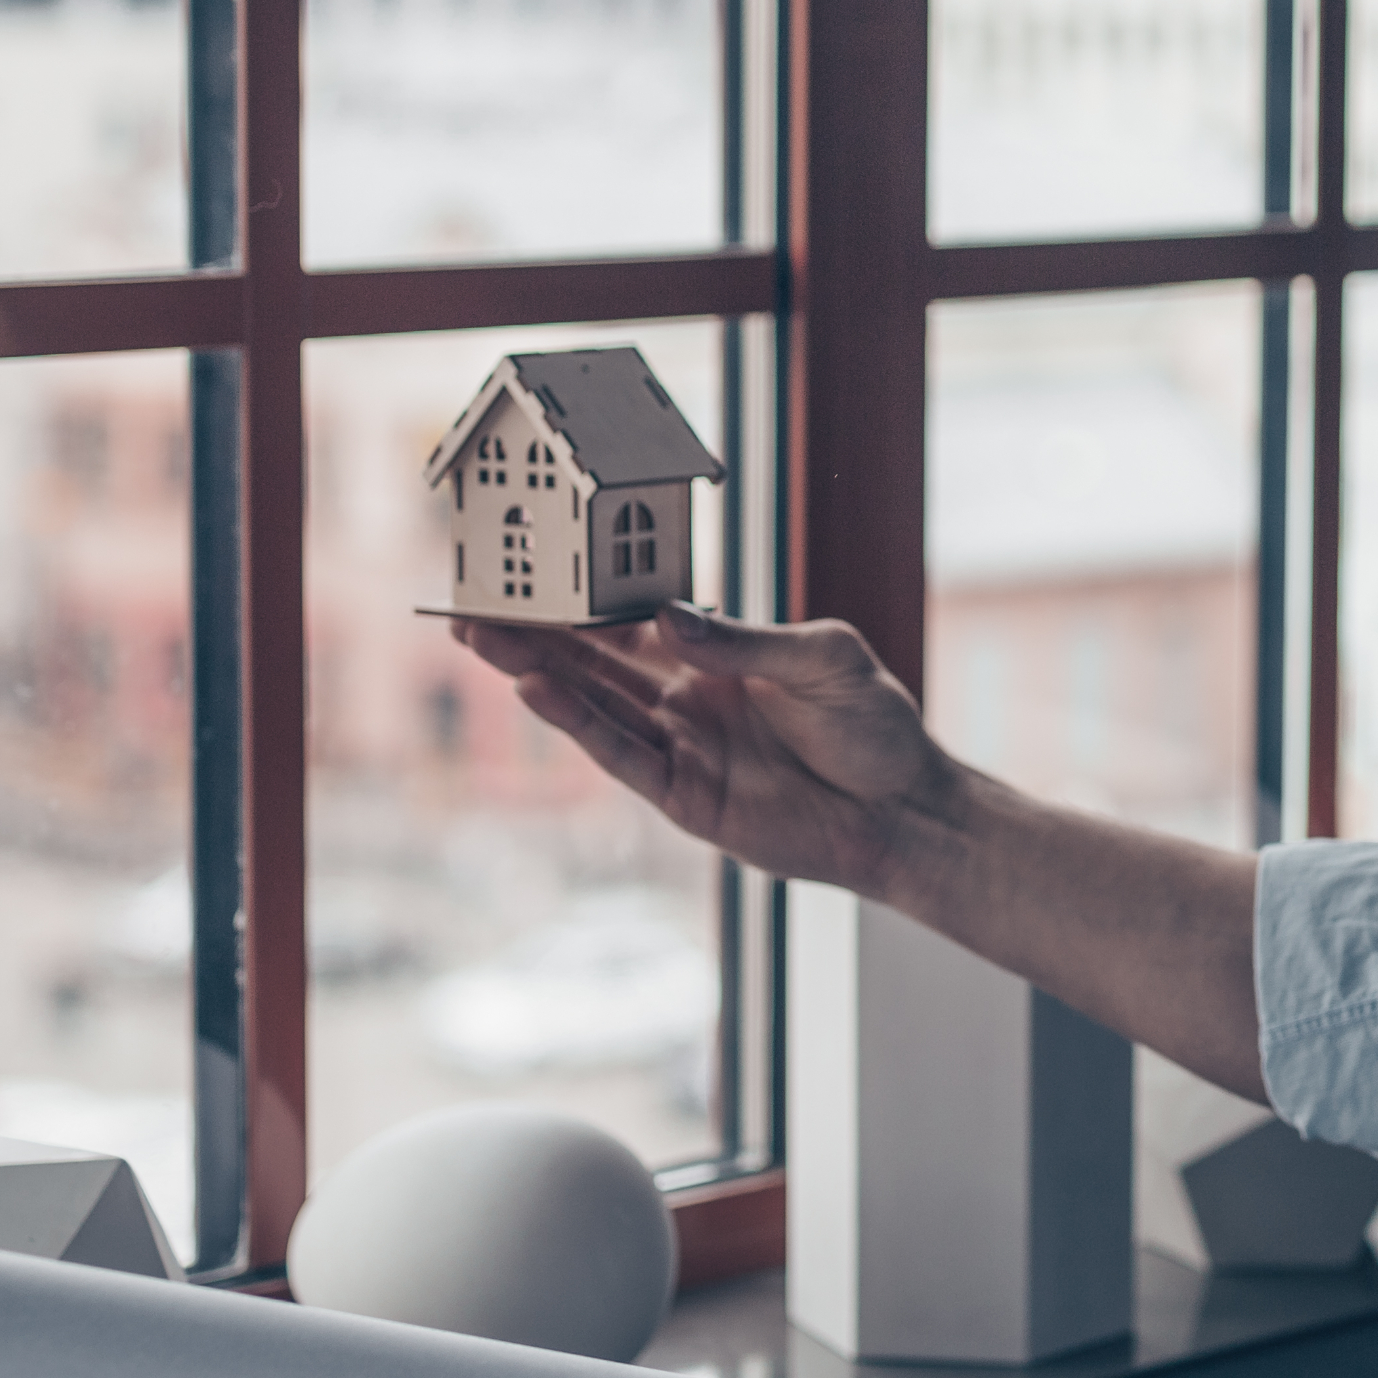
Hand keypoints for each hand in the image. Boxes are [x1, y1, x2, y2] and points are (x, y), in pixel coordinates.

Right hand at [454, 610, 955, 899]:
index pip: (632, 621)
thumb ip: (745, 642)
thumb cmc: (875, 726)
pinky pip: (622, 756)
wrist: (905, 807)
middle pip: (594, 661)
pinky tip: (538, 692)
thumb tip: (669, 615)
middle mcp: (685, 700)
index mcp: (715, 657)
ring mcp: (681, 749)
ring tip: (483, 638)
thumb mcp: (823, 659)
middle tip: (472, 602)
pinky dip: (579, 726)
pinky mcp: (685, 797)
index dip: (582, 599)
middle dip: (534, 632)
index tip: (531, 569)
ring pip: (593, 705)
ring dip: (538, 673)